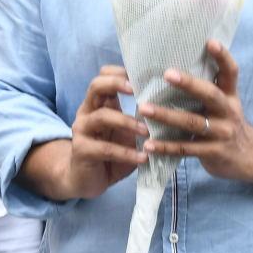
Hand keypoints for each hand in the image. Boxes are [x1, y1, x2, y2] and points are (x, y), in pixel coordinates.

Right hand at [56, 66, 146, 200]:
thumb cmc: (110, 154)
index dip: (120, 72)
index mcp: (98, 104)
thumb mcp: (126, 133)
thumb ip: (139, 119)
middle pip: (96, 86)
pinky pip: (106, 148)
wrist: (86, 180)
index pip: (103, 76)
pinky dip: (127, 153)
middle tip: (137, 91)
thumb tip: (170, 106)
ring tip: (147, 132)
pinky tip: (143, 158)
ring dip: (127, 122)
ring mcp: (82, 130)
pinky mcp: (82, 150)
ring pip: (102, 116)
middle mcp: (87, 112)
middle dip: (117, 84)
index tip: (142, 75)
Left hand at [136, 40, 252, 184]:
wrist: (251, 158)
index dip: (222, 57)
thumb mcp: (225, 105)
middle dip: (189, 84)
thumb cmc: (227, 124)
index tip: (210, 41)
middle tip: (167, 73)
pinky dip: (166, 147)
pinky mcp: (213, 153)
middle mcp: (227, 111)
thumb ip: (206, 90)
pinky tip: (148, 144)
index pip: (230, 72)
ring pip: (192, 122)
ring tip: (143, 108)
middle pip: (210, 94)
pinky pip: (186, 149)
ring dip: (166, 115)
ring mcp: (222, 133)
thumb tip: (172, 67)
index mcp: (229, 96)